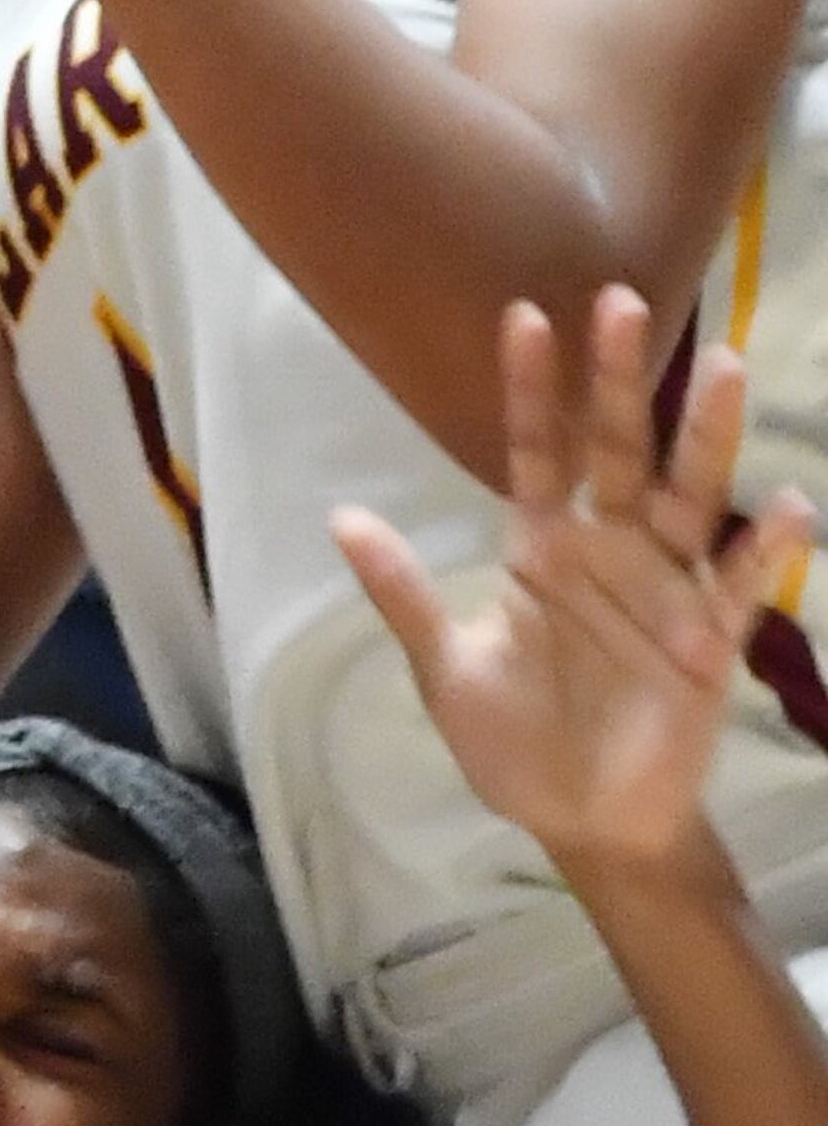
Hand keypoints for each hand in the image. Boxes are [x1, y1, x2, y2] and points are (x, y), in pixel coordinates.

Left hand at [335, 291, 818, 882]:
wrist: (579, 823)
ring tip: (723, 367)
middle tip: (624, 301)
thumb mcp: (446, 670)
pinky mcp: (709, 638)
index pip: (539, 452)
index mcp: (545, 548)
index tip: (522, 316)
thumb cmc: (516, 744)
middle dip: (622, 381)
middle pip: (621, 450)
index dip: (532, 390)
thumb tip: (341, 518)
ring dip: (707, 436)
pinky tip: (783, 507)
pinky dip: (765, 549)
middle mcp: (613, 549)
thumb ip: (404, 593)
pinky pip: (739, 585)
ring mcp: (667, 586)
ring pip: (692, 495)